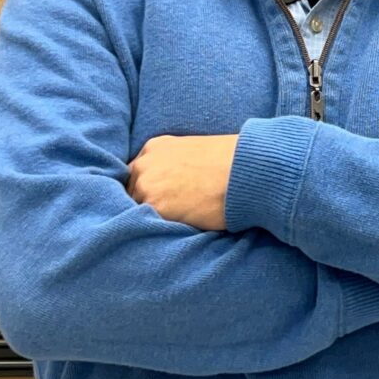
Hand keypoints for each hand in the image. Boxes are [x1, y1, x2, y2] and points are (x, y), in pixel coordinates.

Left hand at [125, 134, 239, 230]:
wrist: (247, 169)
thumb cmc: (230, 162)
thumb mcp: (193, 151)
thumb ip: (174, 164)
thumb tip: (172, 186)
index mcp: (154, 148)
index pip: (136, 175)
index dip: (146, 190)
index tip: (157, 201)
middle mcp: (145, 164)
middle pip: (131, 192)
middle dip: (144, 204)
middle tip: (163, 217)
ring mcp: (147, 185)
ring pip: (135, 210)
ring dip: (149, 219)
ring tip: (170, 226)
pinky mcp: (157, 207)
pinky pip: (148, 224)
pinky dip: (157, 230)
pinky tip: (174, 231)